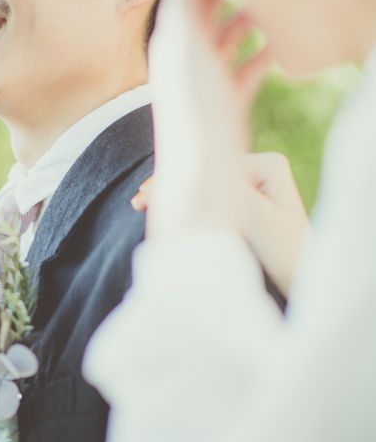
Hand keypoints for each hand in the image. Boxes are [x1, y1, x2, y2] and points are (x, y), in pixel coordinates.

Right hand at [134, 153, 309, 297]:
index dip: (175, 179)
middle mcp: (260, 166)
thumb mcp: (248, 217)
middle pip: (205, 172)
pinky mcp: (246, 199)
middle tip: (138, 200)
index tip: (145, 195)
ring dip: (174, 194)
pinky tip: (160, 209)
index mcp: (266, 163)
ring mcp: (252, 182)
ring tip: (142, 204)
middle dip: (170, 185)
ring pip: (203, 184)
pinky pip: (209, 197)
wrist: (303, 278)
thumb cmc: (282, 251)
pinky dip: (186, 204)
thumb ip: (218, 191)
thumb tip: (184, 169)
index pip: (210, 166)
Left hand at [148, 0, 271, 237]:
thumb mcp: (183, 50)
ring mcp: (208, 84)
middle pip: (207, 19)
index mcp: (171, 47)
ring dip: (248, 23)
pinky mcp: (229, 103)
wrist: (202, 171)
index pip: (184, 1)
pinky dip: (261, 56)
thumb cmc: (190, 110)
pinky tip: (277, 48)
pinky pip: (247, 71)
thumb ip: (183, 7)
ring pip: (229, 43)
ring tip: (270, 8)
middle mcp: (187, 64)